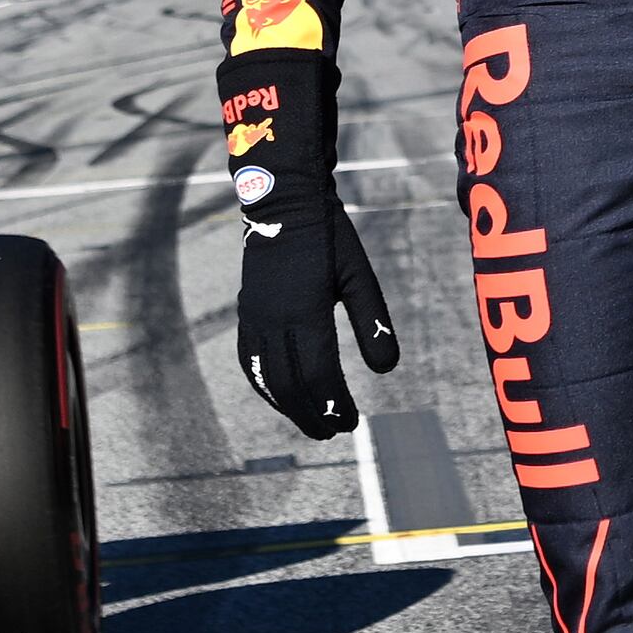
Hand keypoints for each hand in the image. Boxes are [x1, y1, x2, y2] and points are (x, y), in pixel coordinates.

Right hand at [219, 54, 397, 438]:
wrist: (283, 201)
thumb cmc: (330, 237)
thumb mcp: (360, 275)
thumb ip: (372, 321)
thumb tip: (386, 370)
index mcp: (304, 311)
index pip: (318, 375)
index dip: (333, 406)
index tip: (351, 422)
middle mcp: (273, 320)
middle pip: (291, 386)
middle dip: (313, 416)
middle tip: (336, 431)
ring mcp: (254, 318)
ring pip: (266, 379)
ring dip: (289, 407)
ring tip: (313, 423)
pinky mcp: (246, 314)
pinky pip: (250, 362)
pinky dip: (266, 387)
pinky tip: (282, 397)